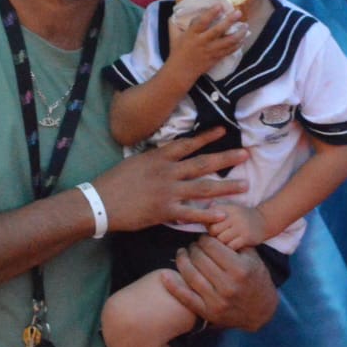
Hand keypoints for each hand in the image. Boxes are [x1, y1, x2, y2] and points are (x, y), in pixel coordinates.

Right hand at [93, 128, 246, 233]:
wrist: (100, 202)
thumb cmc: (113, 182)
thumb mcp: (135, 162)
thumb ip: (154, 160)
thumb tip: (167, 156)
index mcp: (159, 158)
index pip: (187, 144)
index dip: (206, 137)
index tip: (223, 131)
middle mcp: (167, 172)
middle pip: (202, 164)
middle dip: (226, 159)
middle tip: (246, 154)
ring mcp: (167, 192)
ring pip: (203, 188)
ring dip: (226, 187)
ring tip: (245, 185)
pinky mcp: (164, 211)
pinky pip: (191, 213)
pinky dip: (207, 215)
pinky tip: (222, 214)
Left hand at [163, 235, 276, 331]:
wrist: (261, 311)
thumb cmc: (256, 279)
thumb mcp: (253, 258)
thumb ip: (236, 242)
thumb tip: (214, 226)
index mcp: (239, 269)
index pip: (212, 247)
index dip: (204, 239)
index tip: (204, 239)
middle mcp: (228, 285)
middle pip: (200, 259)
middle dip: (193, 248)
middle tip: (193, 246)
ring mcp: (217, 301)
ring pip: (191, 275)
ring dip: (183, 261)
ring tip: (182, 254)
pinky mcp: (208, 313)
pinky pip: (186, 298)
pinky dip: (173, 286)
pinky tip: (163, 275)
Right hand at [166, 6, 244, 78]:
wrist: (180, 72)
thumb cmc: (177, 52)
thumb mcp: (173, 35)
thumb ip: (175, 22)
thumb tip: (178, 9)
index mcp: (191, 35)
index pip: (202, 22)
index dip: (211, 13)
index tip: (220, 5)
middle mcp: (202, 42)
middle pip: (218, 30)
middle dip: (229, 21)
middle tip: (238, 12)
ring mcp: (210, 51)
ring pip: (228, 42)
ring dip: (239, 34)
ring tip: (246, 26)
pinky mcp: (216, 58)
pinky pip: (229, 51)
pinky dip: (237, 45)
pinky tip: (243, 39)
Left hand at [207, 203, 265, 250]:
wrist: (263, 220)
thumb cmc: (240, 217)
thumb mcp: (227, 209)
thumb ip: (211, 211)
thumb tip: (191, 216)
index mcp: (226, 208)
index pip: (208, 218)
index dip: (207, 227)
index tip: (211, 231)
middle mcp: (233, 215)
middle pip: (213, 230)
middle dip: (212, 237)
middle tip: (217, 240)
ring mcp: (240, 226)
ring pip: (221, 239)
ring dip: (220, 245)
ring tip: (223, 246)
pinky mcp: (246, 237)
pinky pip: (231, 246)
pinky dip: (229, 250)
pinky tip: (230, 250)